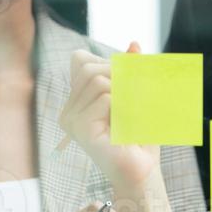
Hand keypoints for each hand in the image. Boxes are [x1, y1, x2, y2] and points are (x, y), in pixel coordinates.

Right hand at [59, 43, 160, 192]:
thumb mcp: (137, 94)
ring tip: (130, 115)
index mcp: (76, 100)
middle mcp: (68, 109)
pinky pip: (105, 98)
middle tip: (132, 101)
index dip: (107, 65)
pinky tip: (125, 127)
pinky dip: (123, 106)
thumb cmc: (139, 134)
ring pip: (98, 80)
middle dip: (117, 76)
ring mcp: (71, 119)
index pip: (81, 60)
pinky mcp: (80, 129)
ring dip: (123, 93)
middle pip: (88, 66)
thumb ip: (133, 69)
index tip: (125, 87)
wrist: (142, 168)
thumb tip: (134, 44)